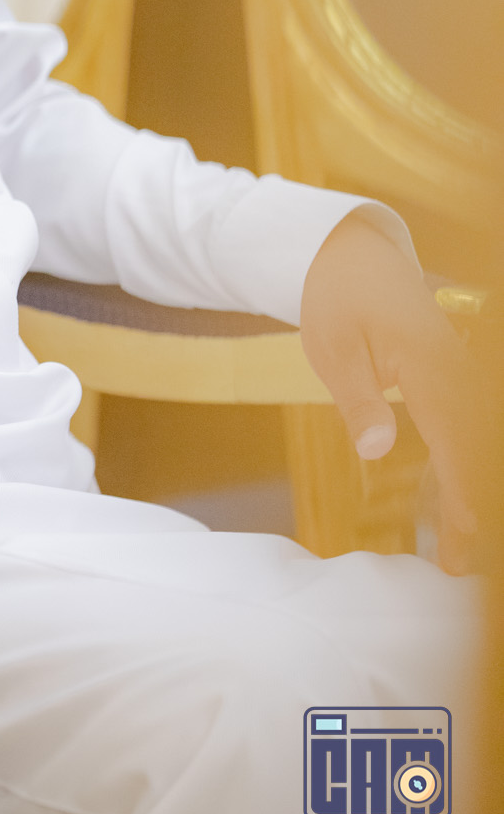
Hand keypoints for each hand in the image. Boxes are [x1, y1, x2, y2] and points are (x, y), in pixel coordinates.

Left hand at [299, 214, 479, 572]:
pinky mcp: (453, 371)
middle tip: (460, 564)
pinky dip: (467, 464)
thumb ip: (359, 401)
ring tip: (462, 548)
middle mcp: (456, 367)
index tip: (464, 537)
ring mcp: (459, 367)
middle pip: (477, 447)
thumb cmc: (335, 297)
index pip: (456, 439)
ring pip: (479, 439)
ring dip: (474, 490)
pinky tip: (455, 503)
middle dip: (473, 506)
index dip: (462, 493)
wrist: (349, 249)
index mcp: (429, 363)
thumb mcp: (333, 348)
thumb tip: (378, 451)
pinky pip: (469, 424)